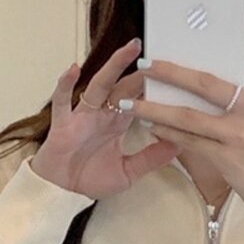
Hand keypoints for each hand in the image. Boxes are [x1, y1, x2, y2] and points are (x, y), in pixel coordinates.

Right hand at [30, 38, 180, 199]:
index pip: (140, 100)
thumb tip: (181, 145)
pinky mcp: (63, 124)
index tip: (175, 75)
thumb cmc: (91, 179)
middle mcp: (102, 115)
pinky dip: (65, 85)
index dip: (155, 88)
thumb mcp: (129, 172)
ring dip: (113, 67)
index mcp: (118, 124)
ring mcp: (82, 116)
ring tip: (130, 50)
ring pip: (99, 85)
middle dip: (140, 70)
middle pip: (124, 86)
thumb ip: (151, 158)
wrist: (63, 193)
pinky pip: (62, 101)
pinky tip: (72, 69)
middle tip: (159, 53)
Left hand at [126, 0, 243, 236]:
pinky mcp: (228, 158)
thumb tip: (218, 78)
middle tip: (147, 62)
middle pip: (208, 82)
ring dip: (156, 107)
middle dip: (173, 71)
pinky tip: (150, 125)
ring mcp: (242, 134)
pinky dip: (167, 132)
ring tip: (132, 100)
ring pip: (189, 115)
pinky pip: (189, 141)